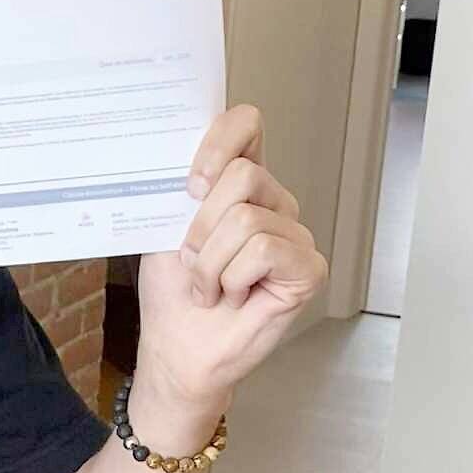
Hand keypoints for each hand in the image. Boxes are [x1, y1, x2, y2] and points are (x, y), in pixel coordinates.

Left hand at [135, 104, 327, 411]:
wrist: (177, 348)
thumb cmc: (173, 293)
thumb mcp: (164, 228)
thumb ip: (182, 186)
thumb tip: (183, 158)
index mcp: (238, 185)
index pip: (246, 125)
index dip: (220, 140)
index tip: (191, 182)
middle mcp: (272, 202)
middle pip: (243, 175)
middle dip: (201, 225)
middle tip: (192, 261)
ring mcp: (294, 234)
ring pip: (247, 219)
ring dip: (210, 262)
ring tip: (211, 286)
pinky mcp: (307, 268)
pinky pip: (264, 250)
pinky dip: (233, 277)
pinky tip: (234, 297)